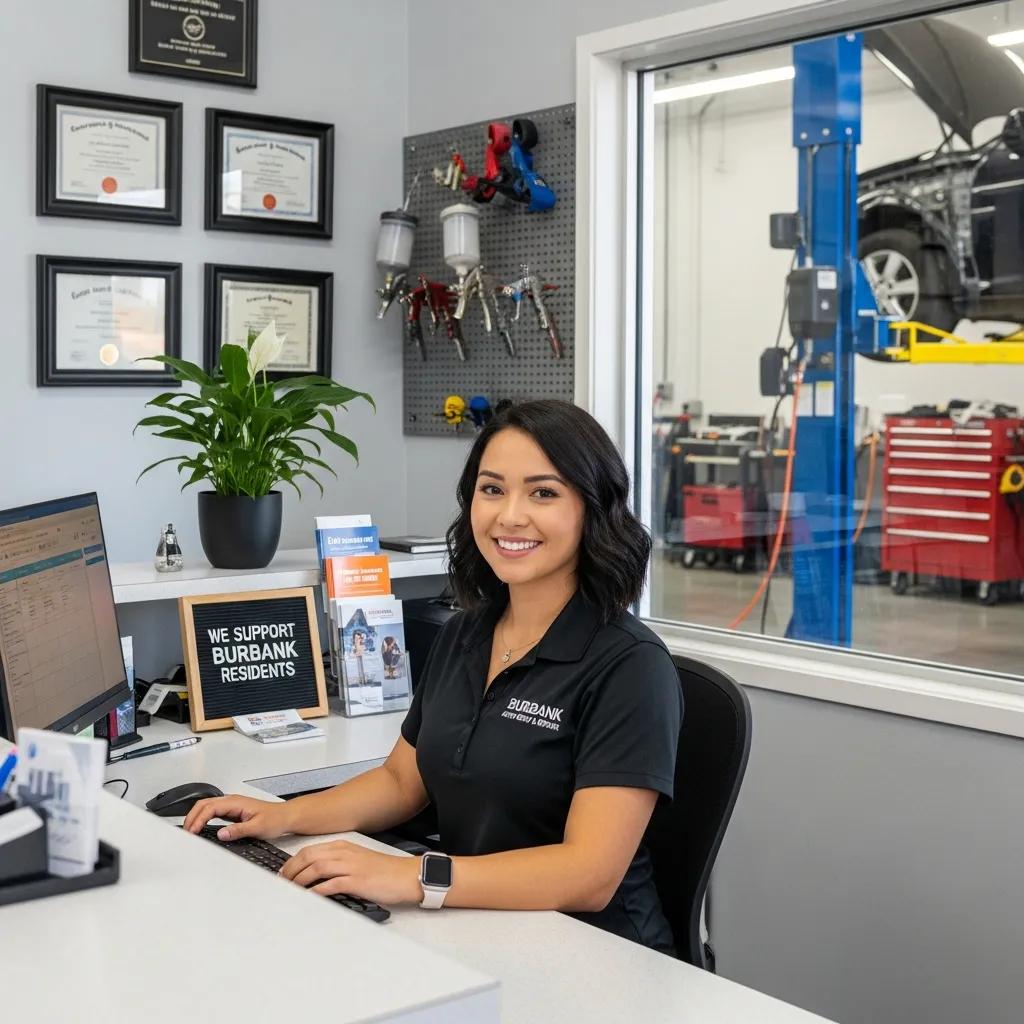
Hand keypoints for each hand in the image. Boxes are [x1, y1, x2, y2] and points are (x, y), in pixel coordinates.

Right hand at [182, 794, 292, 840]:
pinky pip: (213, 813)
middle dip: (192, 816)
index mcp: (236, 802)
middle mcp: (232, 801)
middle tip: (185, 832)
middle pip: (204, 804)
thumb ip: (239, 830)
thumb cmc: (275, 819)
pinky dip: (203, 819)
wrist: (285, 816)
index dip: (198, 819)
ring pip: (207, 807)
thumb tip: (221, 834)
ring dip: (196, 817)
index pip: (210, 807)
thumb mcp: (258, 827)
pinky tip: (200, 828)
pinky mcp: (232, 812)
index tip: (192, 831)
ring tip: (189, 831)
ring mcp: (231, 806)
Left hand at [280, 839, 421, 905]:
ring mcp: (350, 866)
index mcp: (344, 846)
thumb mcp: (358, 861)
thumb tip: (317, 876)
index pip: (310, 850)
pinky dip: (316, 890)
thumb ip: (339, 864)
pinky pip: (330, 884)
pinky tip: (309, 897)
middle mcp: (344, 853)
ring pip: (316, 868)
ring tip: (290, 890)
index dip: (293, 862)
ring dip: (299, 880)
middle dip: (291, 870)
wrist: (405, 875)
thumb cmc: (384, 871)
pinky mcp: (356, 880)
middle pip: (309, 856)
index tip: (284, 873)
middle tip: (282, 883)